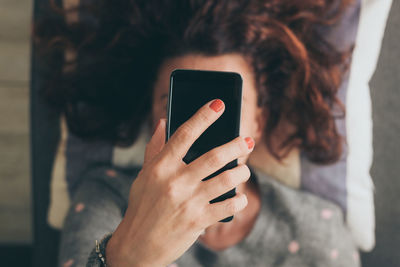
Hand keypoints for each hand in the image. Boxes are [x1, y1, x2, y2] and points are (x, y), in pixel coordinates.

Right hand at [106, 99, 254, 266]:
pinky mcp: (198, 221)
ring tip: (245, 170)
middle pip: (213, 156)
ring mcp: (188, 202)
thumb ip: (156, 147)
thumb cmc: (142, 205)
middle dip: (236, 145)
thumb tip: (163, 121)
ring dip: (242, 173)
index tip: (219, 104)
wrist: (137, 244)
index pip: (185, 134)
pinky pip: (228, 206)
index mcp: (160, 166)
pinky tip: (240, 197)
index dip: (203, 116)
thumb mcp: (144, 175)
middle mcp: (175, 182)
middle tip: (248, 140)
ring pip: (226, 180)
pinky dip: (239, 200)